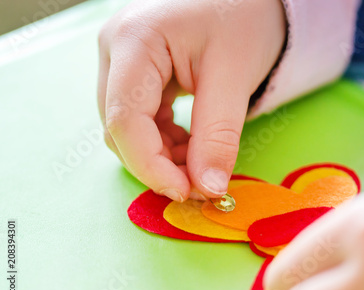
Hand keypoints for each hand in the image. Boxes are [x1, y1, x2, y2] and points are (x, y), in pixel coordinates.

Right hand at [97, 0, 285, 200]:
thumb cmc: (243, 16)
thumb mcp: (234, 75)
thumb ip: (218, 135)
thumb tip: (209, 189)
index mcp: (134, 41)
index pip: (125, 120)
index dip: (151, 167)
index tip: (187, 194)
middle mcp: (116, 50)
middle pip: (121, 128)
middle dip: (158, 164)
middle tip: (201, 185)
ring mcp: (123, 61)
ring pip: (129, 129)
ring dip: (162, 156)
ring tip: (201, 164)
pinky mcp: (137, 73)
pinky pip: (141, 120)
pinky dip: (164, 142)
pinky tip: (191, 146)